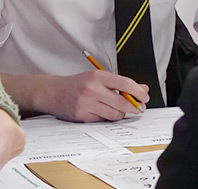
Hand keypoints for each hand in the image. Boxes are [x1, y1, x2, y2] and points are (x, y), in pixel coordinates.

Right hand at [34, 71, 148, 122]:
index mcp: (97, 76)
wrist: (52, 92)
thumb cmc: (76, 84)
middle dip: (135, 107)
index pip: (125, 84)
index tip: (144, 96)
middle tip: (139, 107)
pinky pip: (103, 121)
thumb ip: (119, 84)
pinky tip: (102, 112)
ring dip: (120, 114)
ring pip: (115, 114)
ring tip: (116, 108)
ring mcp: (86, 104)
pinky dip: (106, 118)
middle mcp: (92, 89)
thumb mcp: (97, 78)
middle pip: (123, 103)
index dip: (139, 92)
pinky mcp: (82, 116)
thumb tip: (142, 89)